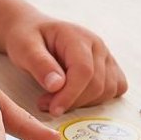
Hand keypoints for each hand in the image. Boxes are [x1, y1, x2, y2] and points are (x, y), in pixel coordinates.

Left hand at [5, 14, 127, 115]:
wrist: (32, 30)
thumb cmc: (26, 37)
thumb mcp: (24, 47)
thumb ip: (40, 65)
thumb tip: (57, 85)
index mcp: (77, 37)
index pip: (84, 71)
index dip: (70, 95)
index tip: (53, 109)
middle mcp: (97, 46)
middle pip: (97, 84)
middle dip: (71, 101)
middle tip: (44, 104)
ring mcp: (105, 56)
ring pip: (107, 90)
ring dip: (83, 103)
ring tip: (55, 99)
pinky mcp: (108, 67)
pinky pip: (115, 89)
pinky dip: (97, 99)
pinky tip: (75, 97)